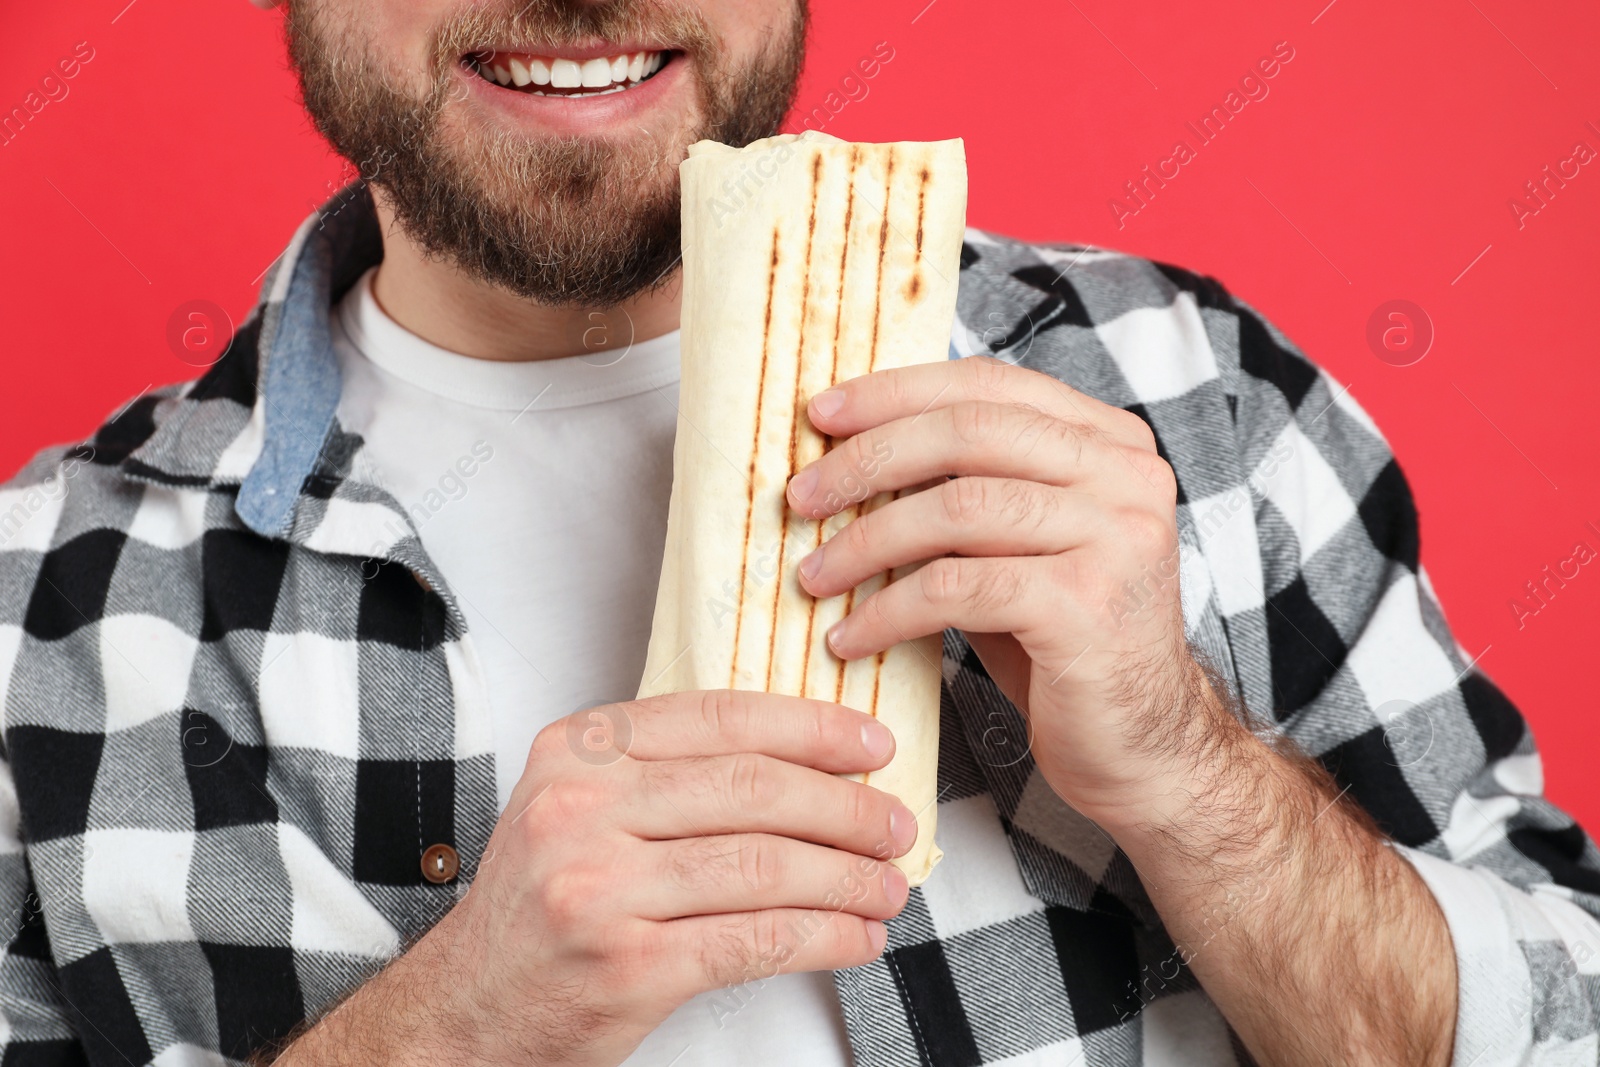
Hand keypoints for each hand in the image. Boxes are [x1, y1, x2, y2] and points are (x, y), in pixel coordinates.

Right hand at [276, 691, 914, 1066]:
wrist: (468, 1009)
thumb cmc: (540, 906)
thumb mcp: (578, 807)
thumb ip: (665, 772)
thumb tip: (805, 765)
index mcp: (576, 753)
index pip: (717, 719)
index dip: (810, 727)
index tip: (871, 745)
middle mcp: (581, 811)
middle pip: (751, 790)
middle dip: (844, 807)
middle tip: (894, 825)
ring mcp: (601, 890)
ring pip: (763, 866)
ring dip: (846, 878)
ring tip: (887, 886)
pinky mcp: (629, 967)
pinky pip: (755, 940)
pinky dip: (823, 938)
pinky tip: (855, 937)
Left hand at [787, 355, 1225, 831]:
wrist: (1143, 748)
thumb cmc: (1063, 645)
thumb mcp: (1018, 547)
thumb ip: (967, 489)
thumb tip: (854, 450)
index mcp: (1111, 444)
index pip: (988, 384)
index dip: (894, 393)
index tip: (820, 416)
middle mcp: (1126, 477)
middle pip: (968, 431)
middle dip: (868, 460)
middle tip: (802, 497)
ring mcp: (1114, 538)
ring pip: (956, 508)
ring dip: (866, 543)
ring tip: (814, 577)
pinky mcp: (1086, 606)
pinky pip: (957, 589)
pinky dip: (888, 610)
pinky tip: (851, 636)